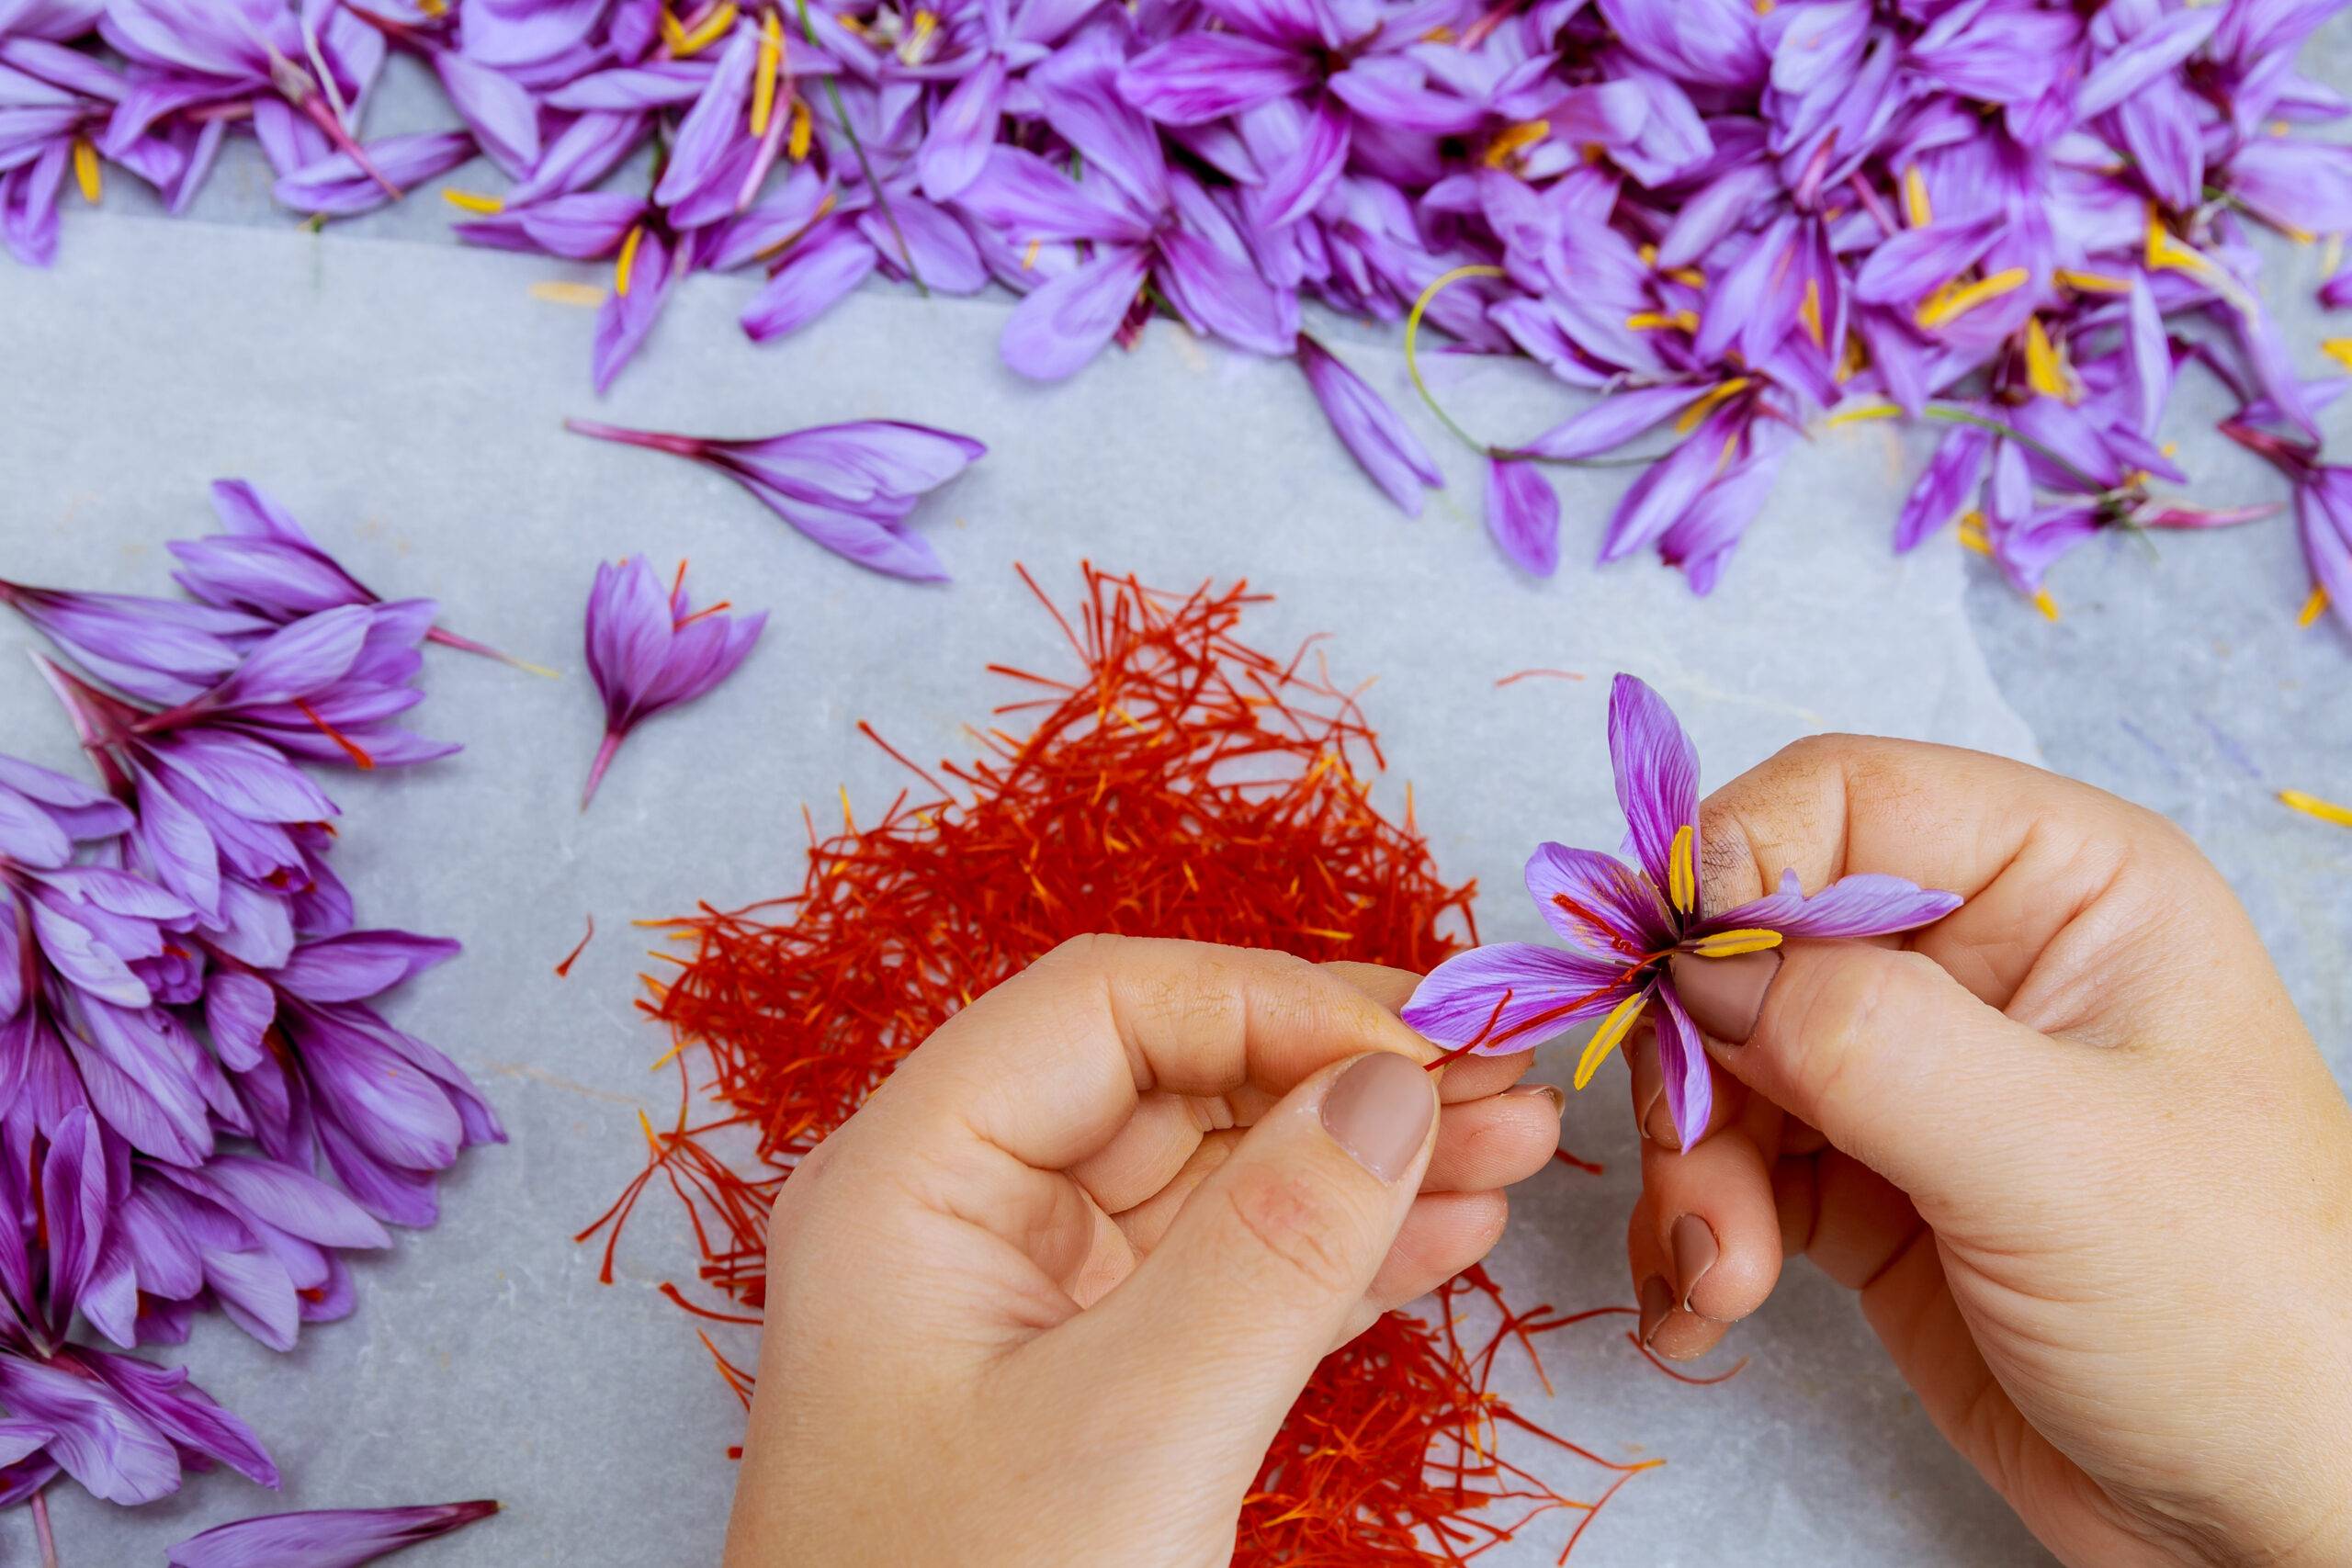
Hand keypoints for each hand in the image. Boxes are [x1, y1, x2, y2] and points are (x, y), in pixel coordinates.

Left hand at [723, 936, 1565, 1567]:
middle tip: (1509, 1076)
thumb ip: (1275, 1246)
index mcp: (912, 1179)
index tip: (1428, 1045)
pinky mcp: (1090, 1386)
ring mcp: (1028, 1302)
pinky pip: (1227, 1279)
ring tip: (1518, 1143)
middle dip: (1345, 1072)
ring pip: (1217, 1179)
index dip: (1274, 1001)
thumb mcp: (1134, 1431)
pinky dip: (1341, 1254)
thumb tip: (1399, 1081)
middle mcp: (964, 1214)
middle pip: (1172, 1078)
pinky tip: (1450, 1230)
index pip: (1105, 1009)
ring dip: (1368, 1158)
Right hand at [1622, 736, 2351, 1566]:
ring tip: (1717, 1277)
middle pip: (1751, 942)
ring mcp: (1916, 1079)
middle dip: (1697, 1063)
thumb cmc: (2244, 1317)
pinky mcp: (1870, 1190)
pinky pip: (1732, 1169)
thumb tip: (1691, 961)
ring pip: (1722, 1064)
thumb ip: (1861, 1037)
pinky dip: (1694, 1231)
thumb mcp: (2054, 1160)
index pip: (1842, 805)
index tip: (1663, 980)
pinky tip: (1706, 1305)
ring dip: (1692, 1170)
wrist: (2277, 1523)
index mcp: (2062, 890)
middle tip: (1694, 1172)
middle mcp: (1979, 964)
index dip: (1730, 870)